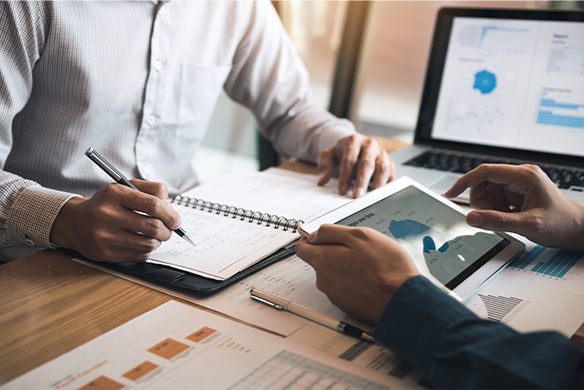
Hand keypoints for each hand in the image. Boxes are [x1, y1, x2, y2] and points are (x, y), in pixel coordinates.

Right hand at [50, 180, 181, 261]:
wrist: (75, 222)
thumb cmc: (107, 203)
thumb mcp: (125, 187)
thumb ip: (151, 190)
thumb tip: (171, 207)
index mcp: (114, 194)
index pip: (153, 204)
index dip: (171, 214)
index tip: (177, 220)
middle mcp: (106, 214)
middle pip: (153, 227)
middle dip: (168, 230)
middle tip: (169, 230)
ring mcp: (104, 236)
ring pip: (149, 244)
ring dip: (158, 241)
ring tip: (154, 235)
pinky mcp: (105, 254)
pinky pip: (139, 255)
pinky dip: (146, 250)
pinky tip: (139, 243)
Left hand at [295, 225, 419, 324]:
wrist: (402, 301)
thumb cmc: (387, 268)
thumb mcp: (361, 236)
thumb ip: (331, 232)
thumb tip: (314, 234)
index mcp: (323, 261)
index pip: (302, 248)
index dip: (312, 239)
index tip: (324, 236)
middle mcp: (324, 280)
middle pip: (319, 261)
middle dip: (334, 252)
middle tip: (357, 249)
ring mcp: (335, 295)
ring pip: (334, 274)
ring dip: (346, 267)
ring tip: (369, 264)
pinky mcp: (347, 305)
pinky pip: (345, 287)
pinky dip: (354, 282)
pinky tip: (371, 278)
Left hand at [317, 134, 394, 197]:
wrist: (356, 146)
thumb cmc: (342, 153)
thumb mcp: (328, 156)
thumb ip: (324, 167)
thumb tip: (322, 181)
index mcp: (353, 141)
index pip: (350, 160)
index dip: (346, 176)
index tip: (342, 190)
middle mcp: (370, 145)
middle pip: (367, 164)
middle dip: (362, 181)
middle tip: (357, 196)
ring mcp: (382, 153)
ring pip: (383, 168)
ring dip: (377, 184)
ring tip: (371, 197)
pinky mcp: (390, 162)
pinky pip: (391, 174)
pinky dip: (387, 185)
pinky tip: (381, 195)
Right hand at [444, 164, 583, 248]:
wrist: (578, 230)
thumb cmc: (562, 224)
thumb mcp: (528, 225)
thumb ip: (498, 222)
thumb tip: (472, 217)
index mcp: (524, 176)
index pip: (485, 172)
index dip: (464, 182)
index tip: (451, 194)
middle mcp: (520, 176)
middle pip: (483, 183)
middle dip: (482, 202)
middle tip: (493, 217)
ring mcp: (518, 185)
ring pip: (487, 192)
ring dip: (489, 208)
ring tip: (506, 219)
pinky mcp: (516, 194)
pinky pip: (494, 199)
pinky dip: (495, 211)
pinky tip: (509, 218)